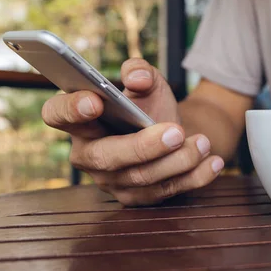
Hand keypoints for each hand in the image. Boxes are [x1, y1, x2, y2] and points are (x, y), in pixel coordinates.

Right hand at [41, 58, 223, 205]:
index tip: (94, 101)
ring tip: (202, 142)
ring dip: (176, 162)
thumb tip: (137, 77)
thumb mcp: (148, 83)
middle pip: (106, 157)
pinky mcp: (138, 199)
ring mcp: (112, 182)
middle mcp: (89, 154)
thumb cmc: (150, 107)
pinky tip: (213, 162)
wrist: (172, 131)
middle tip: (174, 131)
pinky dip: (194, 178)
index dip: (70, 110)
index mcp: (80, 120)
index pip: (57, 115)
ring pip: (140, 179)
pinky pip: (165, 193)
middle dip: (142, 147)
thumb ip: (141, 71)